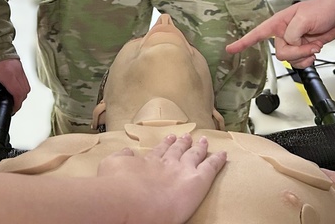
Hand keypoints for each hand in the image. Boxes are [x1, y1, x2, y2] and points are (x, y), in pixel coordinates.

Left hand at [0, 59, 30, 113]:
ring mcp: (20, 68)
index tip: (12, 109)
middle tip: (12, 105)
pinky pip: (25, 79)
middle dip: (20, 101)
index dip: (16, 104)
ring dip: (21, 94)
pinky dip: (21, 86)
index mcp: (8, 75)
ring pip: (27, 86)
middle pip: (25, 91)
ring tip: (12, 97)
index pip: (17, 94)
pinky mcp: (20, 65)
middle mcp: (16, 72)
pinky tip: (13, 87)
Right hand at [98, 134, 226, 223]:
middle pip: (178, 150)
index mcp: (148, 162)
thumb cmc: (115, 186)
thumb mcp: (111, 164)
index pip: (159, 152)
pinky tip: (223, 155)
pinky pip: (211, 167)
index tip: (170, 138)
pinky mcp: (197, 180)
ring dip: (200, 148)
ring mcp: (182, 170)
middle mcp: (166, 163)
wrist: (128, 198)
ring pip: (195, 155)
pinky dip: (218, 160)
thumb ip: (122, 157)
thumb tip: (126, 151)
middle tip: (187, 136)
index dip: (165, 144)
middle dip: (183, 143)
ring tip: (204, 142)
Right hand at [225, 0, 334, 67]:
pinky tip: (314, 52)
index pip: (258, 33)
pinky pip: (299, 62)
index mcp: (279, 22)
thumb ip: (292, 32)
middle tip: (309, 44)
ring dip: (304, 56)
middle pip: (280, 52)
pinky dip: (308, 60)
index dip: (243, 41)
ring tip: (314, 46)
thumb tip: (289, 44)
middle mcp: (284, 33)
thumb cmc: (323, 8)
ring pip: (290, 60)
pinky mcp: (304, 49)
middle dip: (296, 51)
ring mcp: (294, 42)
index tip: (230, 49)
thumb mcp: (305, 17)